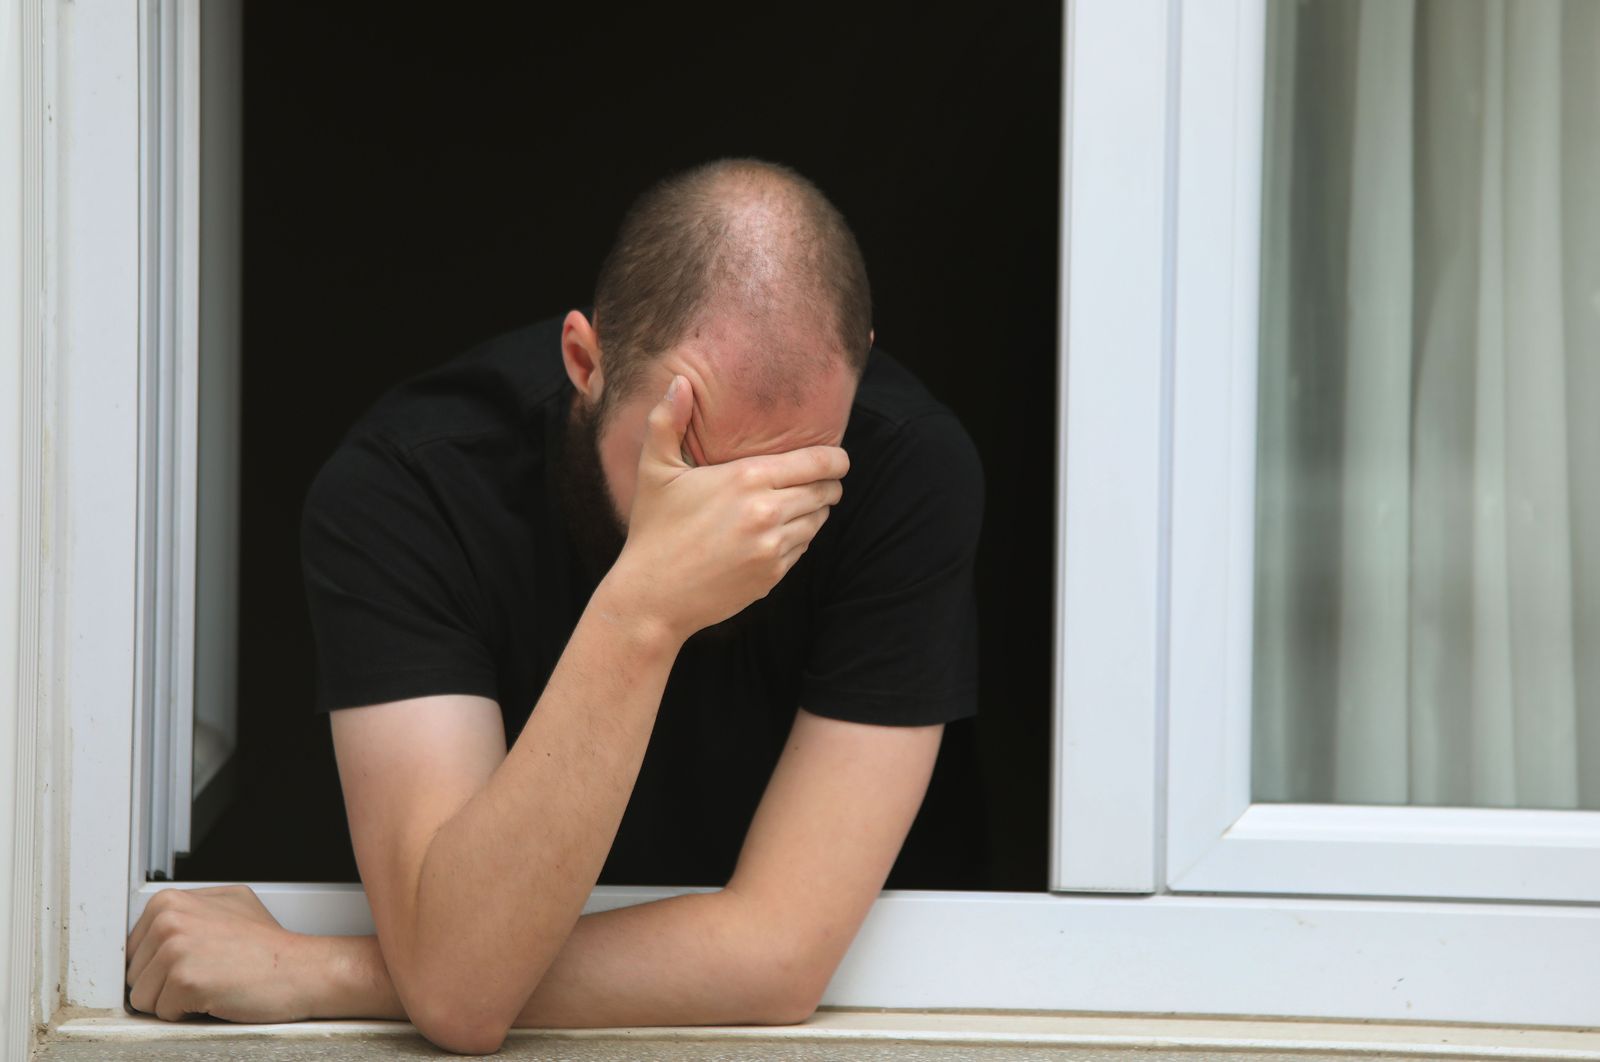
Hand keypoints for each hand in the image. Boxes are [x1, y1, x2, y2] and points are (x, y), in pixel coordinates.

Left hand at [126, 885, 319, 1022]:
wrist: (301, 969)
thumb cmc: (267, 946)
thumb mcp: (226, 906)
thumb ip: (186, 912)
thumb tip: (151, 932)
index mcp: (170, 901)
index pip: (132, 950)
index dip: (159, 965)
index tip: (189, 963)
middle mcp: (169, 919)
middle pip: (133, 974)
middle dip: (163, 984)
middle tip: (205, 973)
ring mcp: (175, 949)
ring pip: (141, 998)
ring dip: (172, 1001)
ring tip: (209, 983)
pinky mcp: (184, 980)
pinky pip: (162, 1014)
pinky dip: (186, 1014)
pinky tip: (214, 995)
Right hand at [608, 375, 847, 640]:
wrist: (653, 596)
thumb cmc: (654, 529)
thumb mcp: (655, 471)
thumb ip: (666, 422)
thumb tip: (680, 381)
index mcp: (746, 478)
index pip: (818, 462)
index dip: (836, 459)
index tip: (838, 459)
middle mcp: (767, 512)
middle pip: (826, 491)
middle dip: (828, 484)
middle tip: (819, 480)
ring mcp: (773, 547)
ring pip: (819, 520)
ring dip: (814, 511)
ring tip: (796, 504)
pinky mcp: (774, 575)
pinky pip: (803, 548)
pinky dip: (798, 538)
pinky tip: (775, 533)